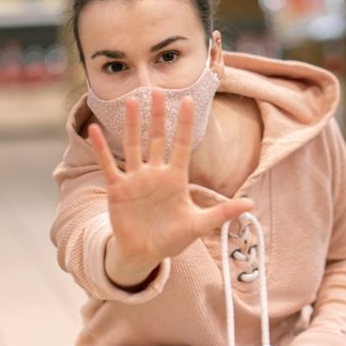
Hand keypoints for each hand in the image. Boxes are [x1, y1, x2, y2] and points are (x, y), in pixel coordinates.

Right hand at [89, 91, 253, 286]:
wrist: (145, 254)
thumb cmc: (172, 238)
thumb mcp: (199, 225)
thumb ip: (222, 213)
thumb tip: (251, 204)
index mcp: (175, 178)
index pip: (181, 145)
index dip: (184, 123)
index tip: (188, 100)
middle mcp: (155, 173)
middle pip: (157, 139)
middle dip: (158, 116)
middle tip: (158, 90)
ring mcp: (135, 179)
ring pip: (133, 146)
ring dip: (132, 125)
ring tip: (132, 101)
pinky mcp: (117, 189)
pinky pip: (108, 165)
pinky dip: (101, 148)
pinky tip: (93, 130)